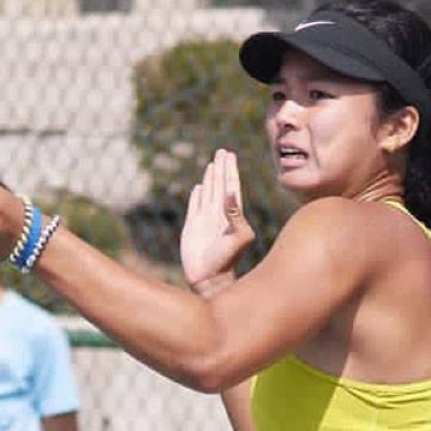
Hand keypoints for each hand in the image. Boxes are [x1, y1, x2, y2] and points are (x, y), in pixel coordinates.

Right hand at [180, 149, 254, 293]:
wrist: (210, 278)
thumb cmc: (227, 260)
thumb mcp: (238, 237)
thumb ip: (236, 215)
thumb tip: (231, 192)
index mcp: (232, 215)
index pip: (231, 186)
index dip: (230, 170)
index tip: (230, 155)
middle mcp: (219, 214)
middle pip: (220, 185)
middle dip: (221, 168)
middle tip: (222, 151)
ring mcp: (206, 220)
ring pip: (208, 192)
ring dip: (210, 178)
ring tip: (212, 163)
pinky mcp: (193, 227)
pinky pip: (195, 205)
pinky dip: (196, 195)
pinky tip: (199, 186)